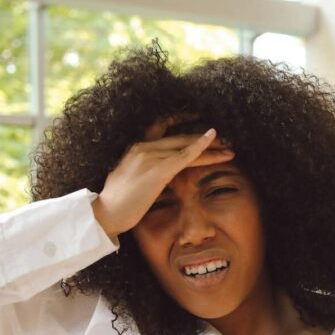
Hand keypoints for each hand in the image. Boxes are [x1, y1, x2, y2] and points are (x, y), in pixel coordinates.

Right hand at [91, 114, 234, 239]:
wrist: (105, 213)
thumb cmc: (116, 203)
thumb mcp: (127, 179)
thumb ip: (141, 171)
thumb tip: (150, 175)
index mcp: (136, 148)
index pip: (163, 129)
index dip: (182, 123)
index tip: (198, 121)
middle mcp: (143, 148)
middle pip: (180, 139)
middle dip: (203, 140)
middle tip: (223, 141)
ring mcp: (150, 157)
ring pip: (187, 148)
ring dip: (211, 149)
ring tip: (229, 150)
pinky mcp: (158, 170)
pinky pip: (185, 156)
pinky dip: (201, 148)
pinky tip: (214, 142)